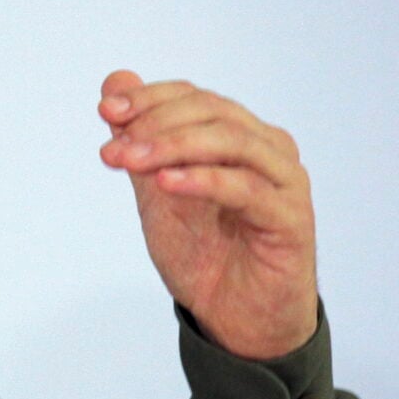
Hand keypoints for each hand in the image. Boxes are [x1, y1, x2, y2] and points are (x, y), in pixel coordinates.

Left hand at [97, 70, 317, 359]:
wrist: (233, 317)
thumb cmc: (204, 253)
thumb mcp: (157, 192)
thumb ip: (140, 141)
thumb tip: (114, 81)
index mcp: (240, 137)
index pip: (195, 99)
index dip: (150, 99)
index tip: (106, 110)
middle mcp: (269, 150)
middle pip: (213, 114)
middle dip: (156, 125)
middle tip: (113, 150)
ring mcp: (285, 182)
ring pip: (233, 143)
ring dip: (175, 147)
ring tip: (132, 161)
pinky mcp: (291, 219)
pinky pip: (248, 189)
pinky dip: (205, 180)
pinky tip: (167, 183)